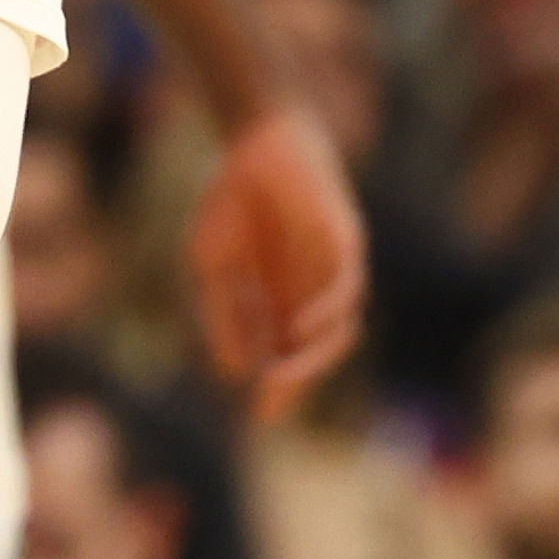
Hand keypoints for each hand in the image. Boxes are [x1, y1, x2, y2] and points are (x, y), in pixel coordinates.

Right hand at [186, 102, 365, 421]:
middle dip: (296, 382)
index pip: (290, 357)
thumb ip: (222, 314)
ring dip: (312, 357)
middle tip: (269, 403)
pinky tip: (298, 328)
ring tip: (281, 375)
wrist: (254, 143)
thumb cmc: (234, 200)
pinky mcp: (345, 244)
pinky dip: (325, 313)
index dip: (279, 388)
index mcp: (283, 301)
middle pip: (316, 353)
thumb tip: (236, 371)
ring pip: (337, 329)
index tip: (259, 416)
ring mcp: (333, 272)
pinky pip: (346, 289)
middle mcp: (314, 294)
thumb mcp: (211, 265)